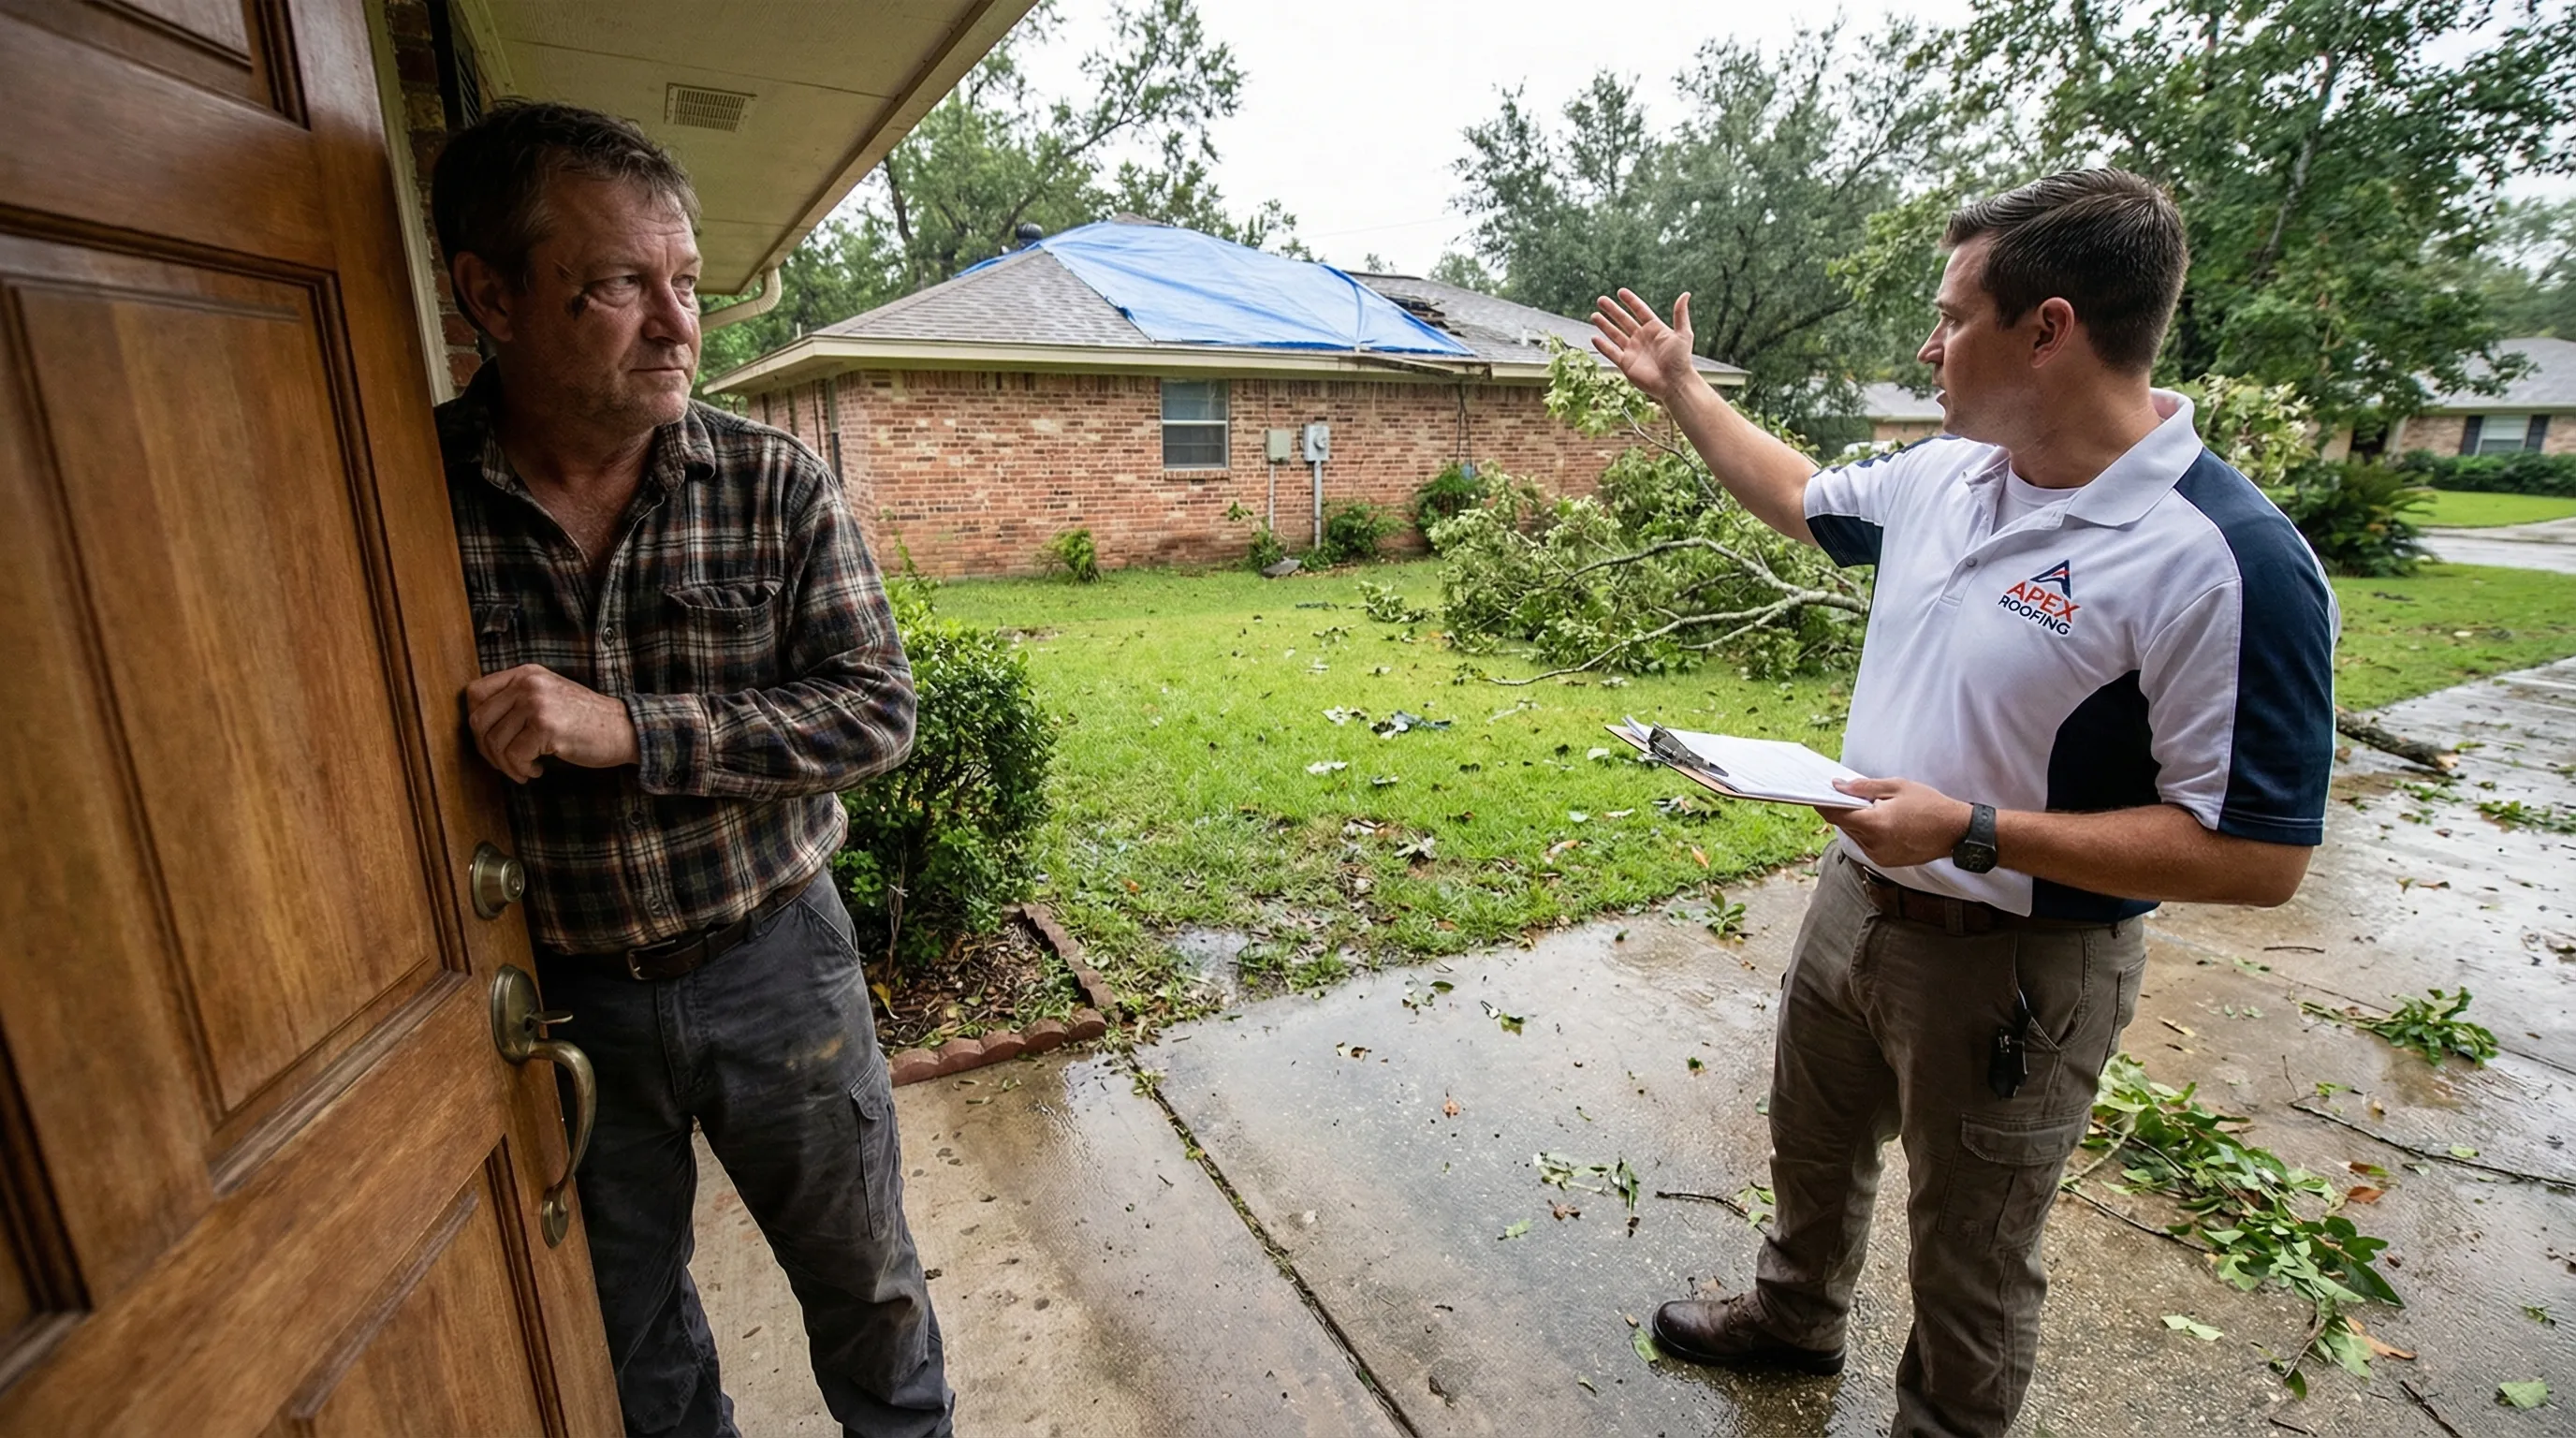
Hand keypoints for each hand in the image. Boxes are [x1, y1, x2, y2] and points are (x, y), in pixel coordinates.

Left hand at [463, 665, 639, 782]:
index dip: (477, 723)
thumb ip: (516, 699)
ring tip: (525, 769)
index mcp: (526, 673)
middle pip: (479, 721)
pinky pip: (514, 756)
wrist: (625, 729)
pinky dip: (522, 770)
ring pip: (494, 742)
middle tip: (507, 763)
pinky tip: (538, 770)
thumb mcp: (548, 696)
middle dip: (487, 750)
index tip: (492, 741)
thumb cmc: (586, 720)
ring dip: (506, 765)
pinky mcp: (546, 726)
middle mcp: (528, 683)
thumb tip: (477, 726)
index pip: (475, 694)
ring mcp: (537, 703)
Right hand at [1589, 289, 1701, 406]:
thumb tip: (1686, 294)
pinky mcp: (1626, 364)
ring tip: (1594, 315)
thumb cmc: (1681, 360)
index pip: (1640, 310)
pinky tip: (1594, 338)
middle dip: (1612, 310)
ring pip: (1615, 334)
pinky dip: (1602, 346)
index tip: (1620, 292)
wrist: (1674, 384)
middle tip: (1601, 300)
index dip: (1630, 301)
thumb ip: (1680, 314)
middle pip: (1623, 320)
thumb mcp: (1683, 334)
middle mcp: (1642, 338)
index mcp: (1655, 329)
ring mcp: (1633, 351)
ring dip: (1604, 325)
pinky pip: (1611, 353)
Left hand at [1817, 777, 1973, 869]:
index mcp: (1875, 824)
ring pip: (1855, 835)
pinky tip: (1880, 819)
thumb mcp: (1896, 787)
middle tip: (1842, 792)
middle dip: (1842, 809)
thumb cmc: (1929, 804)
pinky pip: (1866, 844)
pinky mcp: (1886, 862)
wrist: (1956, 831)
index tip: (1814, 792)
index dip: (1823, 803)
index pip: (1837, 814)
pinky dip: (1867, 832)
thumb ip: (1864, 787)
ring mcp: (1880, 856)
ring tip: (1869, 806)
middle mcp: (1874, 844)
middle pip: (1844, 825)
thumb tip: (1838, 786)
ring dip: (1856, 821)